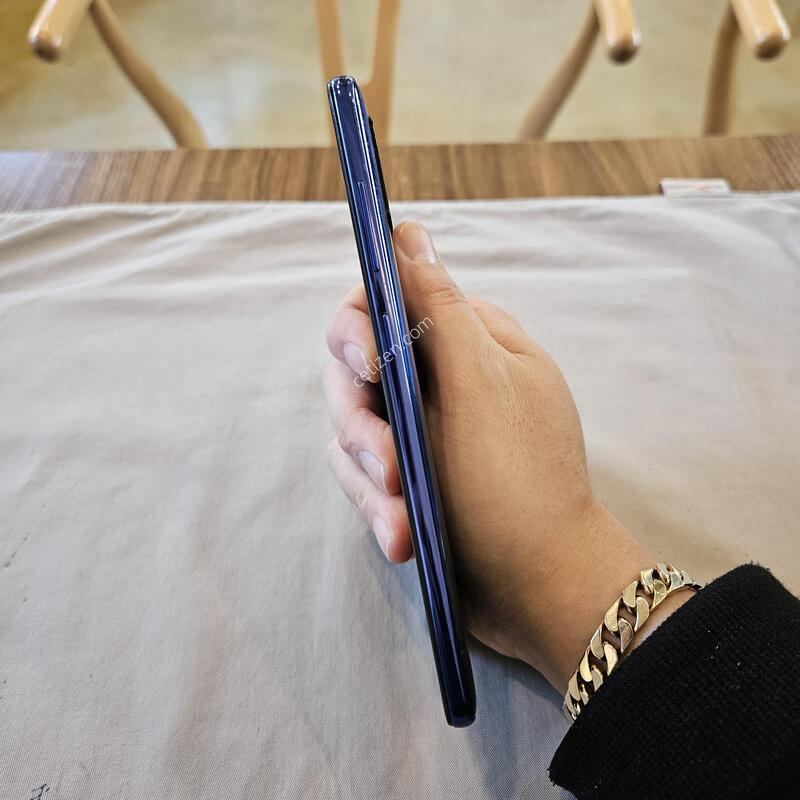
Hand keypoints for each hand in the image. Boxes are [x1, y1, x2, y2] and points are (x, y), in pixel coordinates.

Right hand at [323, 221, 659, 690]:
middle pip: (356, 373)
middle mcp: (438, 381)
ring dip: (370, 483)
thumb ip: (436, 305)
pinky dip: (379, 510)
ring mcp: (421, 434)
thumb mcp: (479, 384)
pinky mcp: (407, 480)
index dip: (360, 330)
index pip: (384, 304)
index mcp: (465, 343)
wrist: (541, 586)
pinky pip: (364, 480)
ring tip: (402, 523)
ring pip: (353, 433)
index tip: (368, 366)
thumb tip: (408, 231)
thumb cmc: (517, 481)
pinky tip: (401, 538)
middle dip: (363, 425)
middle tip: (389, 466)